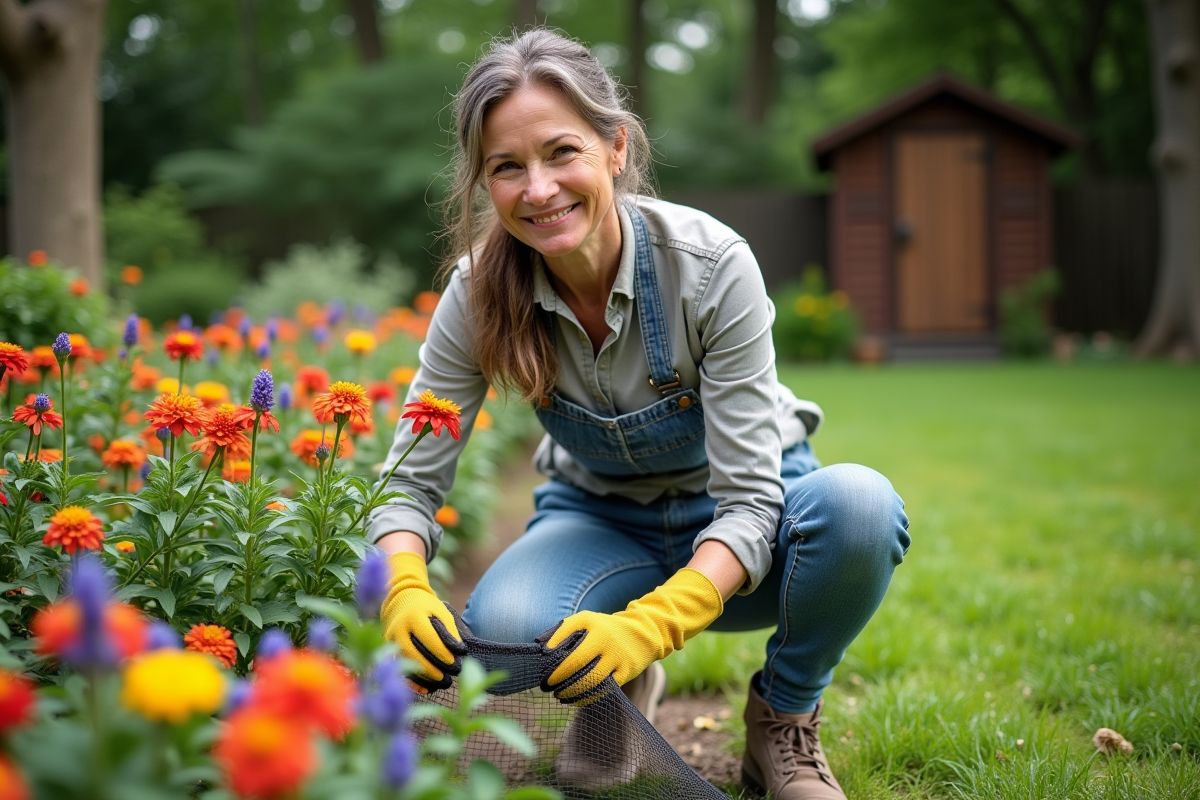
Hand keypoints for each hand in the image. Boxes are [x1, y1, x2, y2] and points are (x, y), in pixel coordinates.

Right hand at [380, 552, 466, 690]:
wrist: (402, 602)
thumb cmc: (427, 608)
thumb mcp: (442, 612)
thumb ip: (451, 630)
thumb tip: (459, 651)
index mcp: (414, 615)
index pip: (427, 637)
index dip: (441, 651)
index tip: (455, 662)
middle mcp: (398, 629)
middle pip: (413, 653)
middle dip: (432, 669)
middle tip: (449, 678)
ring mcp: (390, 641)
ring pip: (404, 664)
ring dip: (423, 677)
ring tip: (442, 683)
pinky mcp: (387, 651)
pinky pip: (399, 669)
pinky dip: (413, 681)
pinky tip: (428, 687)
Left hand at [538, 568, 722, 701]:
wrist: (644, 633)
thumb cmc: (606, 628)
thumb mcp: (586, 620)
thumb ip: (562, 629)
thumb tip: (540, 646)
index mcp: (594, 626)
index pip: (568, 640)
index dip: (553, 659)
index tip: (543, 670)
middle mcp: (606, 641)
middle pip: (578, 665)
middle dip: (559, 679)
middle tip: (546, 687)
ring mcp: (617, 658)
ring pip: (591, 681)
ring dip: (572, 692)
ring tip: (559, 696)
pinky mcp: (626, 673)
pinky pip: (604, 690)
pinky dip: (587, 698)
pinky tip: (575, 700)